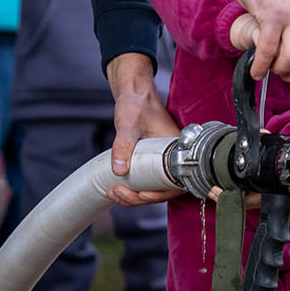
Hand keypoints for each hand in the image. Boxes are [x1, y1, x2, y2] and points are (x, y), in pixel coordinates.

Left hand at [105, 52, 182, 206]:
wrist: (134, 93)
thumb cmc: (137, 103)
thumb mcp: (128, 124)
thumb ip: (123, 145)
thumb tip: (119, 170)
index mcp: (175, 147)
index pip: (174, 182)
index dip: (159, 194)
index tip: (141, 193)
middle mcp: (173, 156)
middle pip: (163, 190)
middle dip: (140, 197)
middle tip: (118, 192)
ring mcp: (163, 160)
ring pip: (154, 187)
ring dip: (134, 196)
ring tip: (114, 192)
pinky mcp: (153, 161)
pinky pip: (147, 181)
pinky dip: (133, 188)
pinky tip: (117, 188)